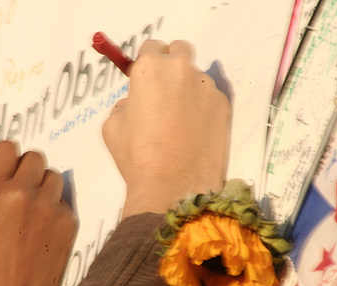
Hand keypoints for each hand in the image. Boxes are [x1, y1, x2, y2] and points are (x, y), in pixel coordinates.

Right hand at [0, 141, 76, 285]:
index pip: (8, 149)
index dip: (9, 154)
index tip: (11, 159)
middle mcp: (25, 193)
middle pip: (35, 157)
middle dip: (29, 167)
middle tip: (25, 182)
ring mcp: (49, 206)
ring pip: (53, 176)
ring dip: (44, 186)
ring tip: (36, 206)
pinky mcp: (67, 219)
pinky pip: (63, 200)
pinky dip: (55, 208)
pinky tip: (45, 227)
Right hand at [103, 40, 230, 217]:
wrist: (172, 186)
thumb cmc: (137, 156)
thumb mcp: (112, 126)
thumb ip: (124, 104)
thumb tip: (135, 103)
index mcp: (151, 68)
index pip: (151, 47)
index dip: (147, 62)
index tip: (147, 78)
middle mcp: (181, 70)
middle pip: (179, 50)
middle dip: (171, 63)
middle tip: (164, 90)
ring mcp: (206, 87)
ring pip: (196, 77)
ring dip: (187, 89)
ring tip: (179, 122)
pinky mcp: (224, 106)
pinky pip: (210, 98)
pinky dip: (202, 108)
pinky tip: (193, 133)